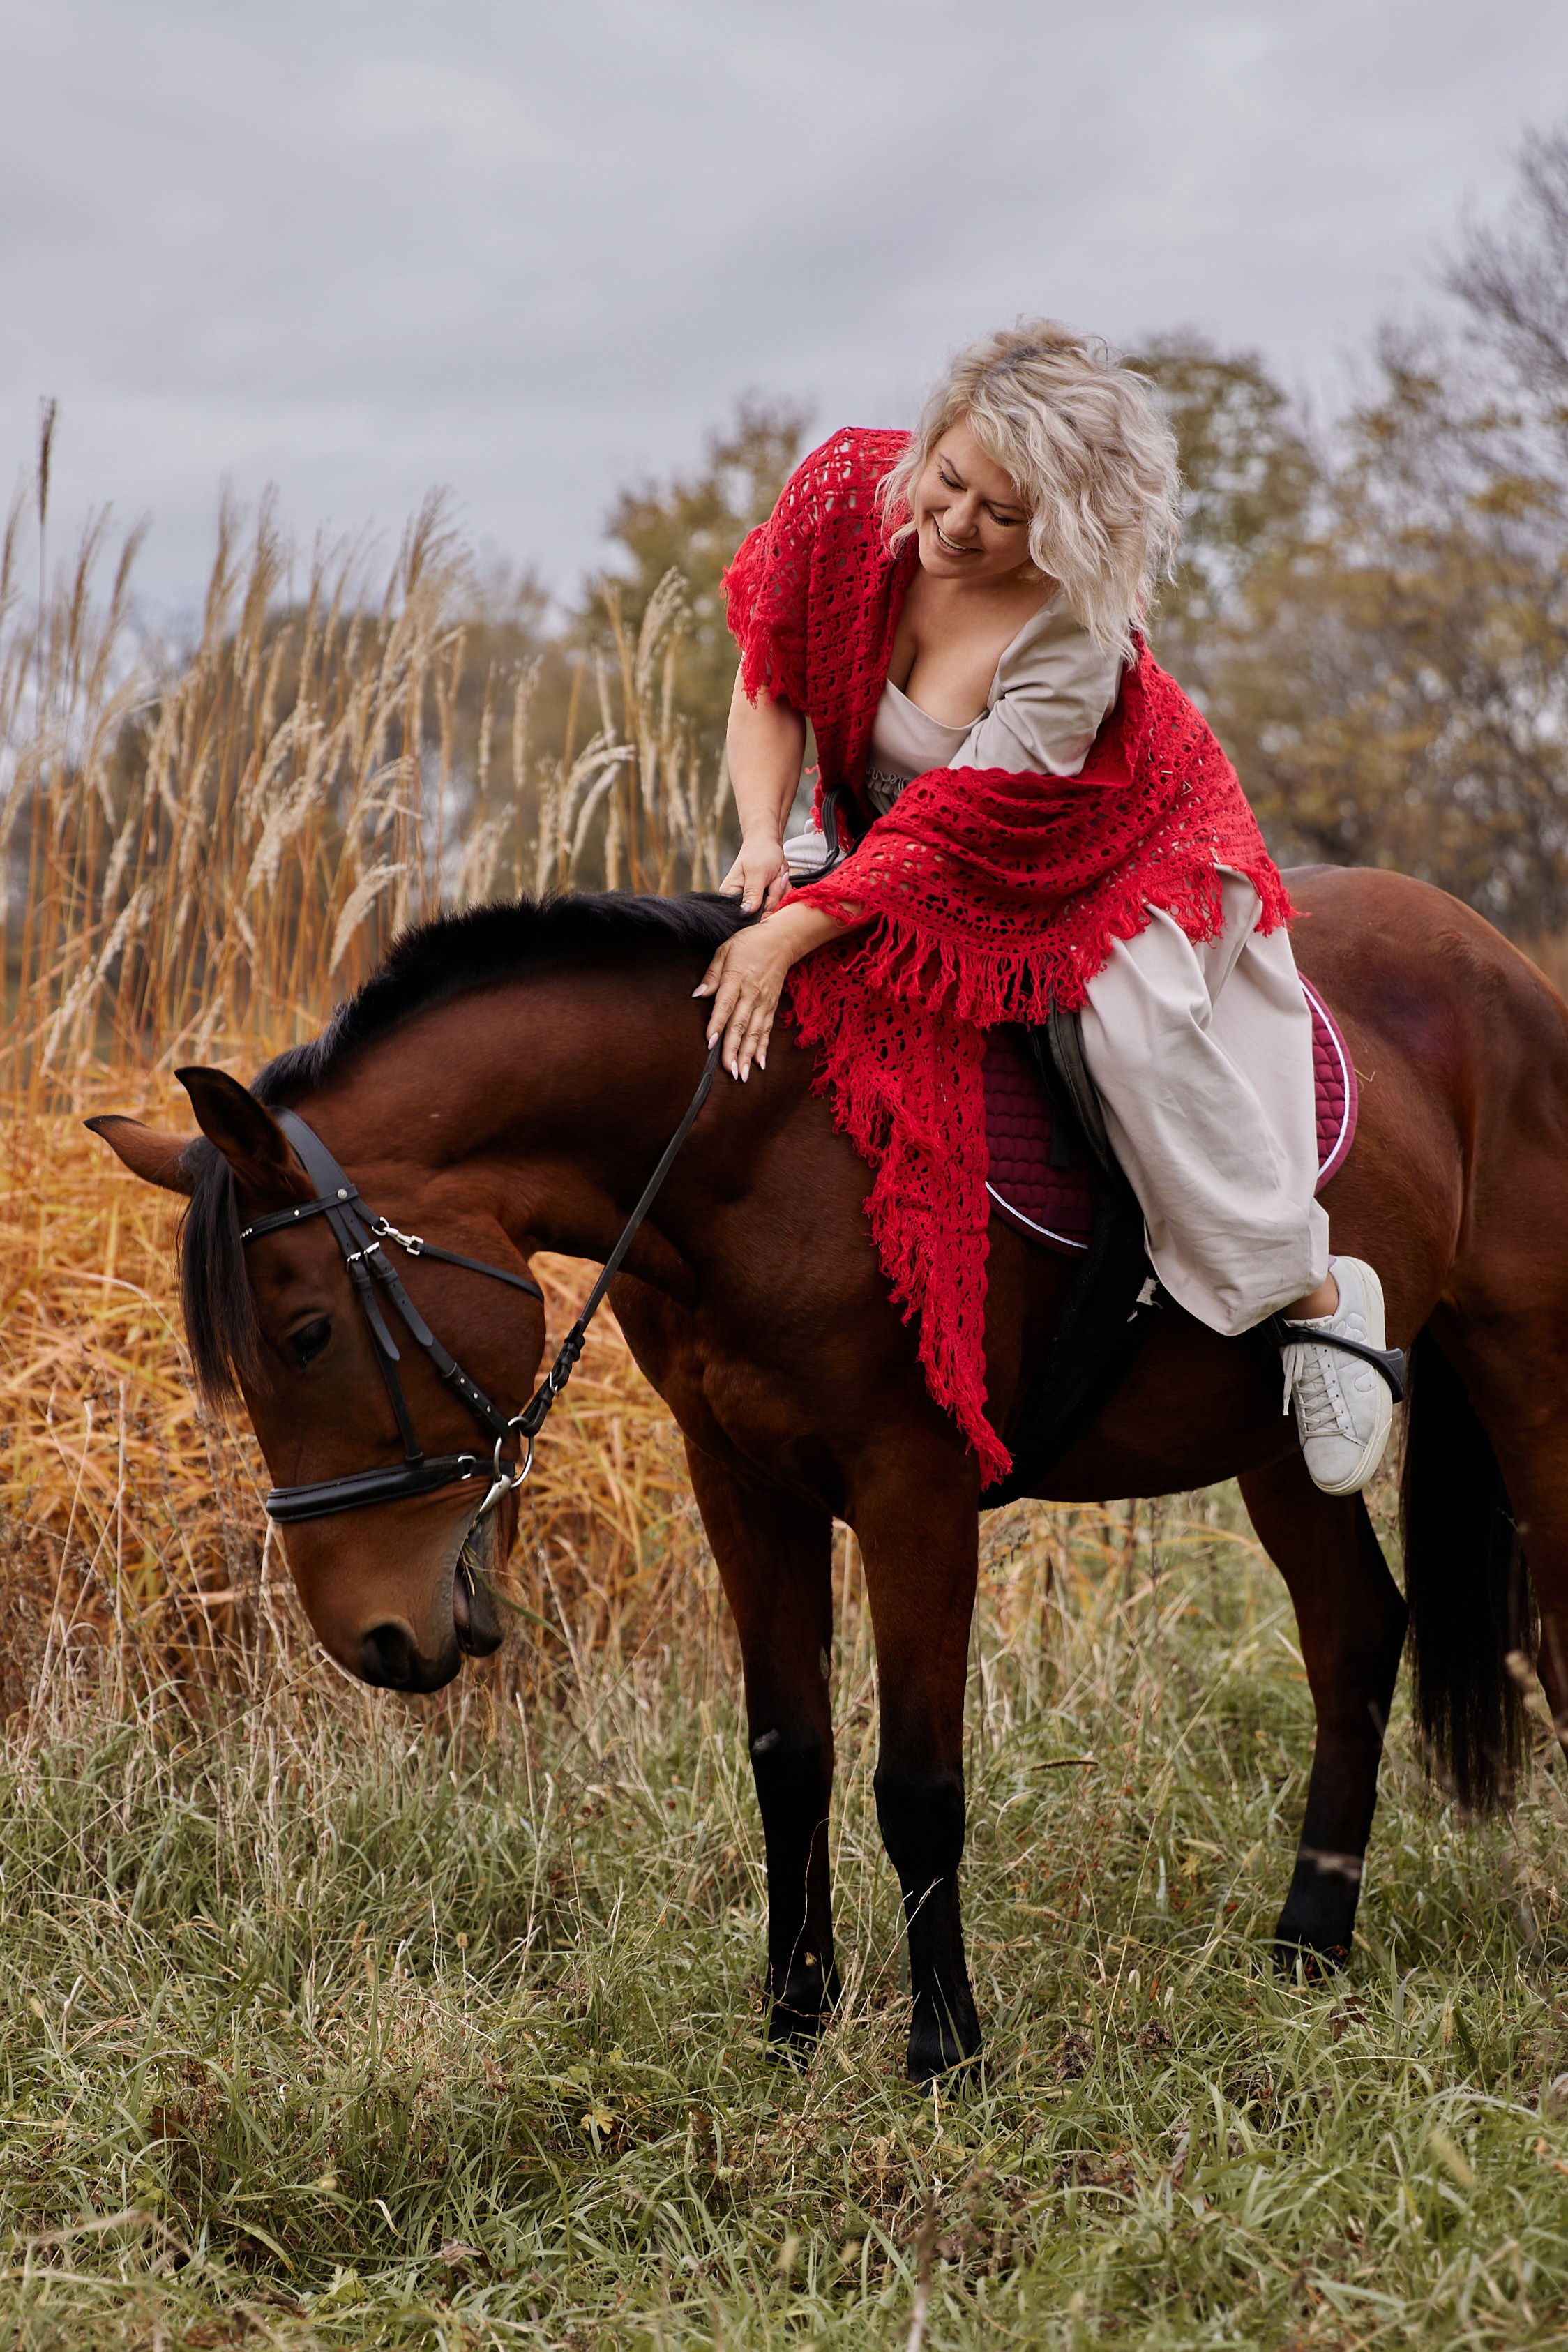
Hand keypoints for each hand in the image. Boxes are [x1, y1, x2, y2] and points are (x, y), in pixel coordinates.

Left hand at [692, 918, 795, 1080]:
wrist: (781, 941)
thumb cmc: (748, 944)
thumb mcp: (724, 950)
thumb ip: (712, 975)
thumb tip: (698, 995)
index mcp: (737, 979)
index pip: (725, 1005)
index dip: (718, 1024)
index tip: (711, 1043)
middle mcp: (751, 993)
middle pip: (740, 1025)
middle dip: (734, 1049)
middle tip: (728, 1071)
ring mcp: (763, 1002)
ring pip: (754, 1032)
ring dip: (747, 1055)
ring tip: (741, 1075)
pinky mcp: (771, 1007)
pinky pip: (766, 1030)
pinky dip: (763, 1048)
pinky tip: (759, 1065)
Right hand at [719, 832, 789, 914]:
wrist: (769, 844)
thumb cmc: (759, 852)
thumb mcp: (756, 872)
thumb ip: (752, 893)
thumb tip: (746, 912)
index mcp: (730, 895)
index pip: (745, 915)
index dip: (761, 908)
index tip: (766, 888)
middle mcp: (741, 901)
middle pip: (762, 914)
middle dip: (773, 895)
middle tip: (772, 877)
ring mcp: (756, 901)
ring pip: (774, 909)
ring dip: (779, 891)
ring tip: (775, 875)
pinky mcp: (766, 899)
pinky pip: (780, 904)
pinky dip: (783, 891)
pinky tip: (778, 879)